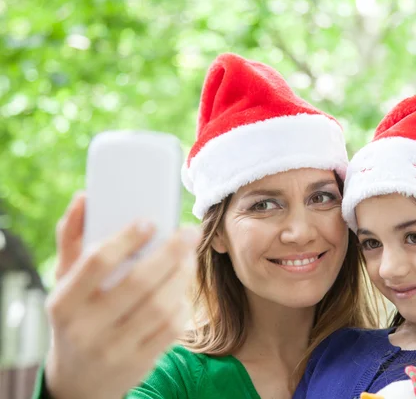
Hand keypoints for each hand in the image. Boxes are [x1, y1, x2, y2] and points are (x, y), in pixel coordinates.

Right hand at [44, 193, 198, 398]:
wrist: (78, 381)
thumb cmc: (74, 318)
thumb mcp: (63, 284)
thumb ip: (71, 240)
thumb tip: (83, 198)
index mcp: (64, 303)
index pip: (96, 263)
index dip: (126, 239)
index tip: (150, 220)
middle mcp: (87, 328)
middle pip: (138, 283)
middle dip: (171, 252)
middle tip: (189, 231)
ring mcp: (114, 349)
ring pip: (160, 306)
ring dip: (182, 276)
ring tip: (190, 256)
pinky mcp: (139, 363)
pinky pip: (171, 329)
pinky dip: (183, 304)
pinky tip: (183, 288)